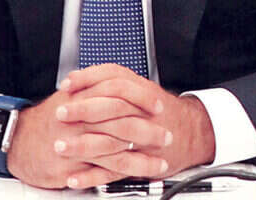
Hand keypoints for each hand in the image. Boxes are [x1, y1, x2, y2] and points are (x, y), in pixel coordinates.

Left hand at [54, 64, 215, 187]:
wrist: (195, 132)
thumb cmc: (164, 112)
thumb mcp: (144, 91)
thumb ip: (118, 85)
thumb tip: (83, 79)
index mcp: (141, 92)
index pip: (113, 78)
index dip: (88, 79)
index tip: (68, 84)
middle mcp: (141, 114)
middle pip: (110, 107)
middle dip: (82, 110)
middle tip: (60, 113)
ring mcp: (141, 140)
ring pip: (110, 141)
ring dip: (82, 145)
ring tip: (61, 147)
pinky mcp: (139, 163)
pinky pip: (113, 171)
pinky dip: (92, 176)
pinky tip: (74, 177)